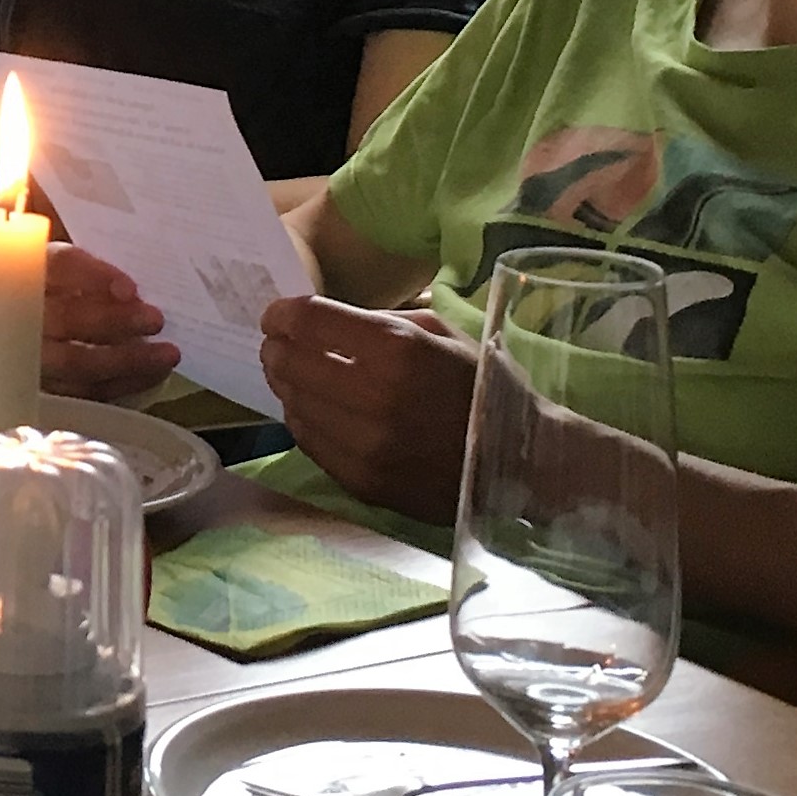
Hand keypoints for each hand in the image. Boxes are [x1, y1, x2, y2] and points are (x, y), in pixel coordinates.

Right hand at [42, 243, 176, 401]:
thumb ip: (97, 273)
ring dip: (125, 361)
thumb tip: (130, 294)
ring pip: (74, 363)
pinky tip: (149, 375)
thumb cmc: (67, 289)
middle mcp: (22, 312)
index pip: (59, 266)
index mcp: (32, 268)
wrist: (30, 327)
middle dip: (114, 321)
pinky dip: (119, 384)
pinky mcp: (43, 387)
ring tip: (166, 356)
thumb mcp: (74, 268)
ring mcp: (28, 355)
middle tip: (156, 320)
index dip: (95, 276)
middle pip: (65, 318)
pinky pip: (81, 392)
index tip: (131, 289)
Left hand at [261, 292, 474, 519]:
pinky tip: (311, 410)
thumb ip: (379, 324)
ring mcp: (365, 446)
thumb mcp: (440, 333)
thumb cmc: (481, 387)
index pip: (310, 322)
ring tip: (292, 375)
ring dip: (286, 385)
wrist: (520, 464)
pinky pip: (310, 443)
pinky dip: (303, 421)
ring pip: (294, 405)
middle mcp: (373, 398)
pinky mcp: (362, 482)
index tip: (276, 315)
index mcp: (397, 351)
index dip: (282, 314)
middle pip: (291, 363)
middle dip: (277, 348)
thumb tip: (325, 322)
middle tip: (277, 344)